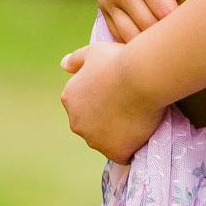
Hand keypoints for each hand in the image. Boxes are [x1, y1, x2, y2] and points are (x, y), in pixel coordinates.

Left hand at [61, 38, 162, 160]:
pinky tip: (141, 134)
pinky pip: (122, 154)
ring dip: (118, 135)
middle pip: (92, 126)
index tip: (118, 94)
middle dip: (107, 121)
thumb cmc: (119, 61)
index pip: (83, 106)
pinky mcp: (115, 152)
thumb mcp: (93, 52)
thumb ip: (76, 60)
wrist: (141, 78)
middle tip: (130, 106)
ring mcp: (95, 140)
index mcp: (69, 99)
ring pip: (105, 142)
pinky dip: (130, 148)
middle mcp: (76, 123)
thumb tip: (63, 64)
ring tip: (138, 119)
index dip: (102, 101)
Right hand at [92, 0, 184, 37]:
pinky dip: (132, 41)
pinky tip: (150, 40)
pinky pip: (116, 32)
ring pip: (130, 36)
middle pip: (148, 27)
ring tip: (171, 38)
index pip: (164, 11)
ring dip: (150, 42)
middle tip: (190, 32)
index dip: (183, 20)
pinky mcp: (102, 4)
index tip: (198, 19)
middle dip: (169, 33)